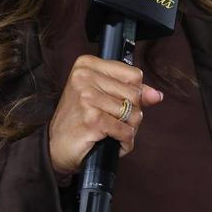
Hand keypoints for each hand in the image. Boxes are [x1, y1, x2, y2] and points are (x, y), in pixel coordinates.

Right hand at [48, 55, 164, 176]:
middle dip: (132, 114)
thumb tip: (157, 95)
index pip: (134, 75)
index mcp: (88, 65)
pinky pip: (126, 131)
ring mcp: (88, 97)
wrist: (54, 147)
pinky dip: (124, 142)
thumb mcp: (103, 97)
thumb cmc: (79, 120)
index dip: (134, 94)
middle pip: (135, 94)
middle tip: (114, 121)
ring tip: (111, 132)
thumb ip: (132, 92)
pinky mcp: (93, 119)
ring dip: (128, 130)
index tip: (118, 103)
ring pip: (133, 114)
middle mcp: (85, 77)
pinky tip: (112, 142)